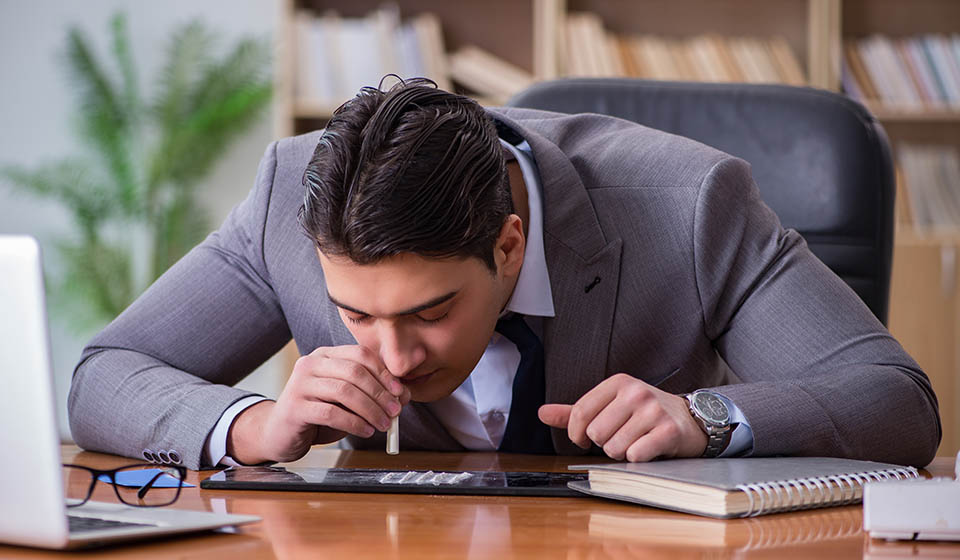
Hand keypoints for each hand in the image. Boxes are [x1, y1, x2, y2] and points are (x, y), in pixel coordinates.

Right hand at [227, 345, 410, 463]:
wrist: (279, 432)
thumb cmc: (318, 413)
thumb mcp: (347, 400)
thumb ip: (372, 393)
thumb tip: (404, 394)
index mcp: (326, 355)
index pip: (361, 354)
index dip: (384, 373)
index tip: (400, 392)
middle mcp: (311, 363)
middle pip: (355, 371)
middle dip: (380, 393)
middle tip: (395, 412)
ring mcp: (300, 384)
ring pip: (344, 391)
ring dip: (370, 409)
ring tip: (384, 425)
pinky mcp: (295, 407)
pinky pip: (331, 413)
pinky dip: (354, 423)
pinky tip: (366, 431)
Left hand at [538, 373, 706, 461]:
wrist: (690, 420)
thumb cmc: (645, 414)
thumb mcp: (611, 406)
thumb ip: (576, 411)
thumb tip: (541, 413)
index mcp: (618, 382)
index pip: (580, 412)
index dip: (576, 433)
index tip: (583, 439)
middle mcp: (636, 392)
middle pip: (596, 432)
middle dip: (604, 443)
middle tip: (620, 438)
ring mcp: (653, 411)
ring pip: (614, 447)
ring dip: (621, 452)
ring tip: (635, 442)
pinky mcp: (668, 431)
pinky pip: (635, 455)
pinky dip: (637, 458)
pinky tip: (647, 449)